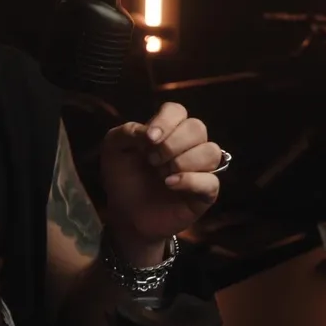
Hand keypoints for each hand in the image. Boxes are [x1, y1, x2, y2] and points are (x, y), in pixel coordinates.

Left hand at [99, 102, 223, 264]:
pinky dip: (190, 180)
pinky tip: (169, 184)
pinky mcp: (205, 192)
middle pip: (197, 127)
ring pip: (211, 151)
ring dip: (183, 160)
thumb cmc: (121, 178)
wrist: (125, 214)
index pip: (177, 111)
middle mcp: (187, 145)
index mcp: (166, 131)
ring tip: (161, 174)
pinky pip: (212, 181)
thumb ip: (126, 132)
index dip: (166, 121)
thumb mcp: (113, 150)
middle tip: (152, 160)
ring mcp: (199, 168)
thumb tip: (148, 131)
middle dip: (173, 143)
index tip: (149, 139)